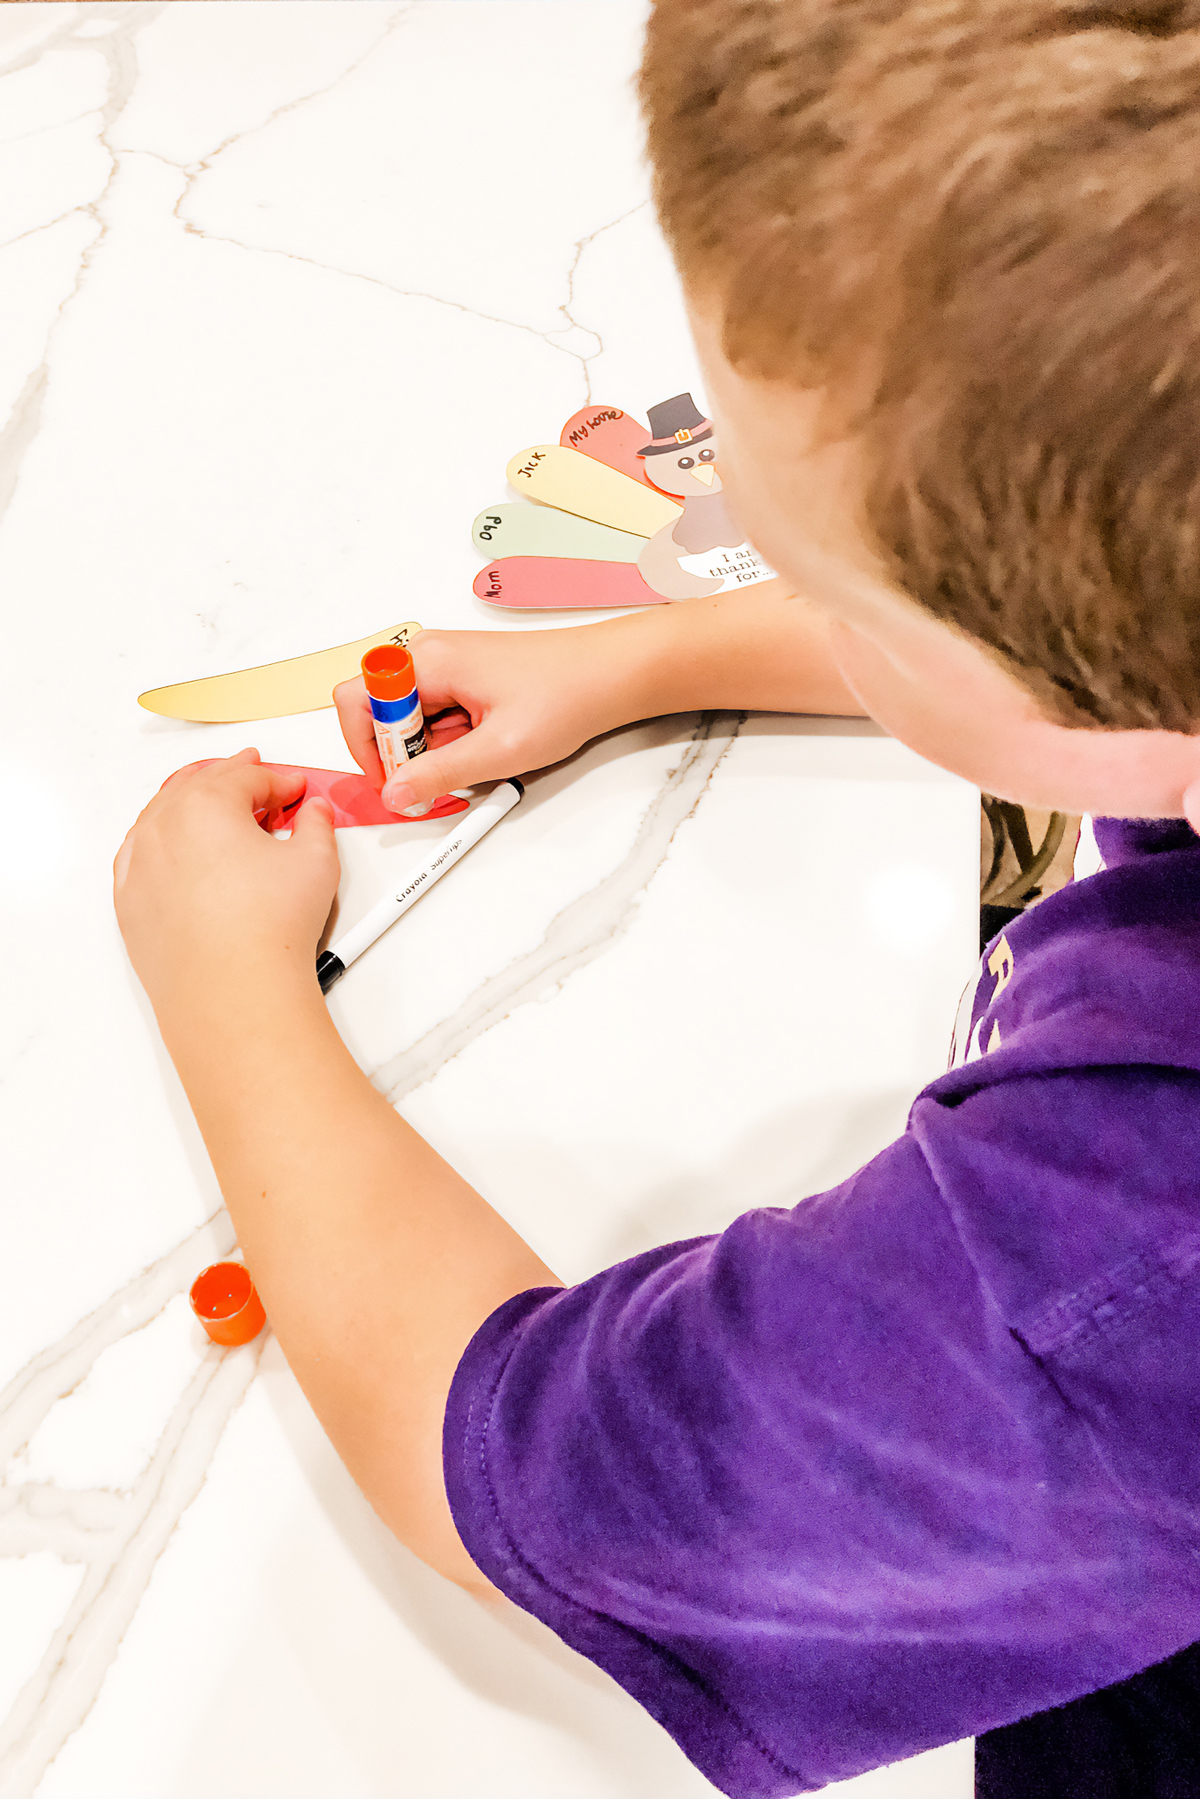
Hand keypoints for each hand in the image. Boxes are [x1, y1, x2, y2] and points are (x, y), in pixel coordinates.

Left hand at [114, 749, 339, 1009]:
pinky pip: (140, 855)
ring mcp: (139, 865)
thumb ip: (317, 824)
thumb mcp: (316, 862)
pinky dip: (160, 843)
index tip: (295, 790)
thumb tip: (315, 814)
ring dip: (192, 805)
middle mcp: (163, 827)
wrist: (232, 992)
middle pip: (199, 787)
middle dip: (232, 780)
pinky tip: (177, 848)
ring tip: (216, 808)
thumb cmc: (266, 931)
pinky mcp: (130, 901)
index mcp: (206, 805)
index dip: (279, 781)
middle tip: (256, 779)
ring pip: (163, 817)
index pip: (247, 777)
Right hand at [333, 625, 636, 812]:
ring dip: (435, 751)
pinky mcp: (463, 678)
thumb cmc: (565, 694)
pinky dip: (453, 742)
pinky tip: (487, 746)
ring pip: (411, 720)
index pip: (356, 702)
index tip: (396, 781)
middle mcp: (429, 655)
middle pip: (381, 714)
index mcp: (428, 661)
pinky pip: (437, 716)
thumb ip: (439, 774)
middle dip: (406, 754)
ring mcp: (446, 665)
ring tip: (483, 756)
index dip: (367, 749)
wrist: (610, 674)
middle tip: (446, 776)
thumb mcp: (499, 750)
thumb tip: (396, 793)